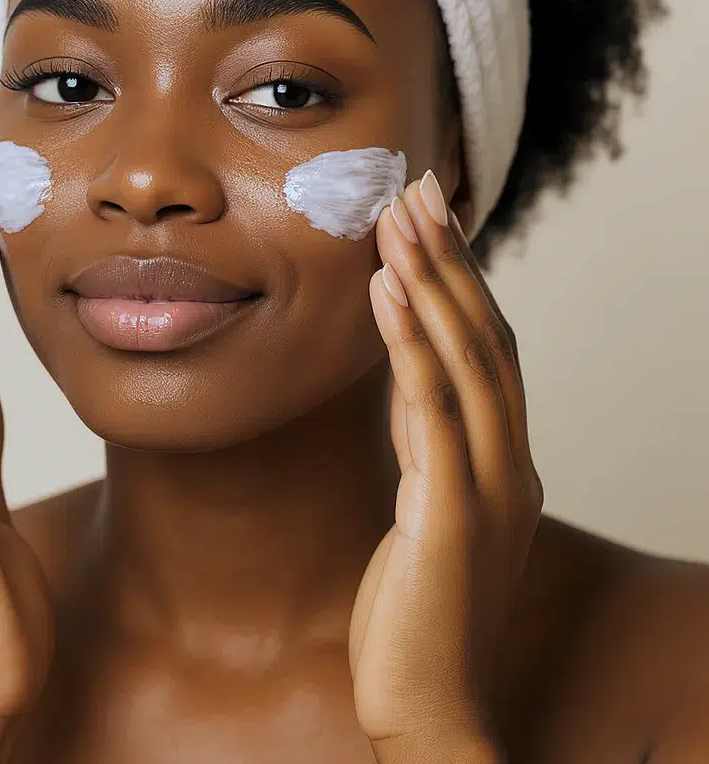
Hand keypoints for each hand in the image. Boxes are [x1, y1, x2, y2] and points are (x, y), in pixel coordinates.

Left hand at [349, 171, 542, 763]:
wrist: (428, 706)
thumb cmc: (418, 611)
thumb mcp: (426, 508)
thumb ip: (428, 445)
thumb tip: (408, 381)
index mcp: (502, 459)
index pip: (488, 348)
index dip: (462, 278)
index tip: (431, 220)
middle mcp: (509, 462)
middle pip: (485, 336)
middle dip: (450, 257)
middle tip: (419, 187)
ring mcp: (488, 486)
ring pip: (466, 360)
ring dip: (432, 280)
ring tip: (400, 215)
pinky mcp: (451, 514)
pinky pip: (432, 410)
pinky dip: (411, 344)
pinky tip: (386, 290)